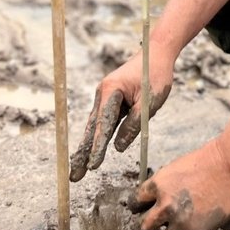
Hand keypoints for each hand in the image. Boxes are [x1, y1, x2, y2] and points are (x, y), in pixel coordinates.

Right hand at [69, 49, 172, 181]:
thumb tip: (118, 148)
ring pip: (94, 127)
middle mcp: (102, 94)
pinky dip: (96, 139)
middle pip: (91, 128)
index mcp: (111, 91)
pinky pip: (102, 123)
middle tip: (74, 175)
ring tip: (78, 171)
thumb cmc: (155, 75)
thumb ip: (134, 125)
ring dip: (86, 149)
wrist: (155, 54)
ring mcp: (105, 98)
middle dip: (82, 153)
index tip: (93, 165)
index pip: (103, 124)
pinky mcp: (110, 101)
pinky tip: (89, 155)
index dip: (98, 146)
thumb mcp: (149, 102)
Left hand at [130, 139, 229, 229]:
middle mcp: (164, 205)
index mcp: (157, 185)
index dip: (139, 207)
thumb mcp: (178, 169)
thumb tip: (163, 199)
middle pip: (143, 227)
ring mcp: (180, 221)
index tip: (140, 211)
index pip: (136, 201)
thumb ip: (166, 186)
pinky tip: (206, 220)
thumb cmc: (208, 162)